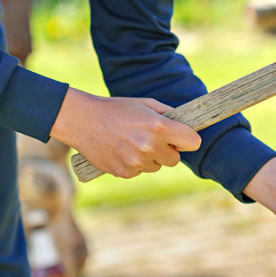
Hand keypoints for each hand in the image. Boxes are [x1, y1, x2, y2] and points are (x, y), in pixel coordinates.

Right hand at [50, 88, 200, 177]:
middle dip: (168, 150)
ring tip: (132, 142)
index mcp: (159, 126)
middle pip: (175, 159)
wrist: (82, 121)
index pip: (192, 142)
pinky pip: (140, 172)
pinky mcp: (125, 173)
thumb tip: (187, 124)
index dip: (187, 139)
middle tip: (153, 139)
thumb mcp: (145, 103)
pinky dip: (134, 164)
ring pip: (156, 166)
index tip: (181, 137)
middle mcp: (150, 146)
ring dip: (150, 157)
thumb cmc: (116, 109)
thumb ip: (168, 114)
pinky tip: (122, 150)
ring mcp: (137, 162)